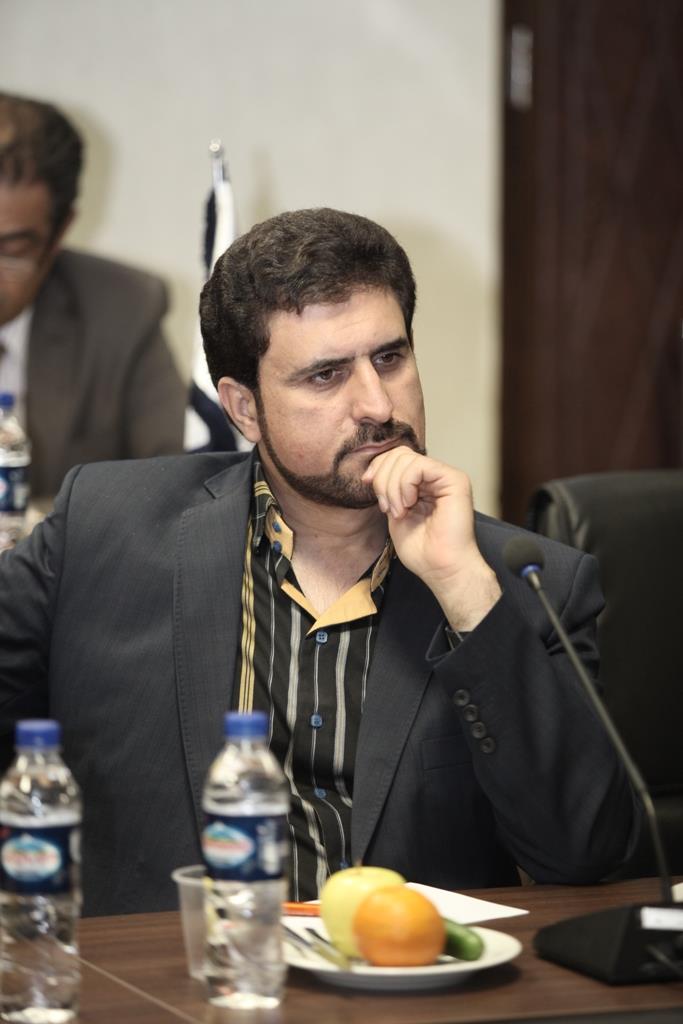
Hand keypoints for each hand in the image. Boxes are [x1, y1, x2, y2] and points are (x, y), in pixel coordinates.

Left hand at [362, 446, 500, 630]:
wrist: (442, 569)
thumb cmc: (422, 550)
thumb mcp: (394, 513)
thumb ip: (388, 490)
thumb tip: (372, 472)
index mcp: (422, 484)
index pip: (396, 457)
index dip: (378, 467)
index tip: (367, 484)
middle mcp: (435, 477)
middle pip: (399, 454)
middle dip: (383, 478)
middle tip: (387, 507)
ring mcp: (446, 477)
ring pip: (406, 458)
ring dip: (393, 487)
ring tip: (399, 511)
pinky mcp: (455, 480)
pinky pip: (419, 466)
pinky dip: (405, 485)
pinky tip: (409, 505)